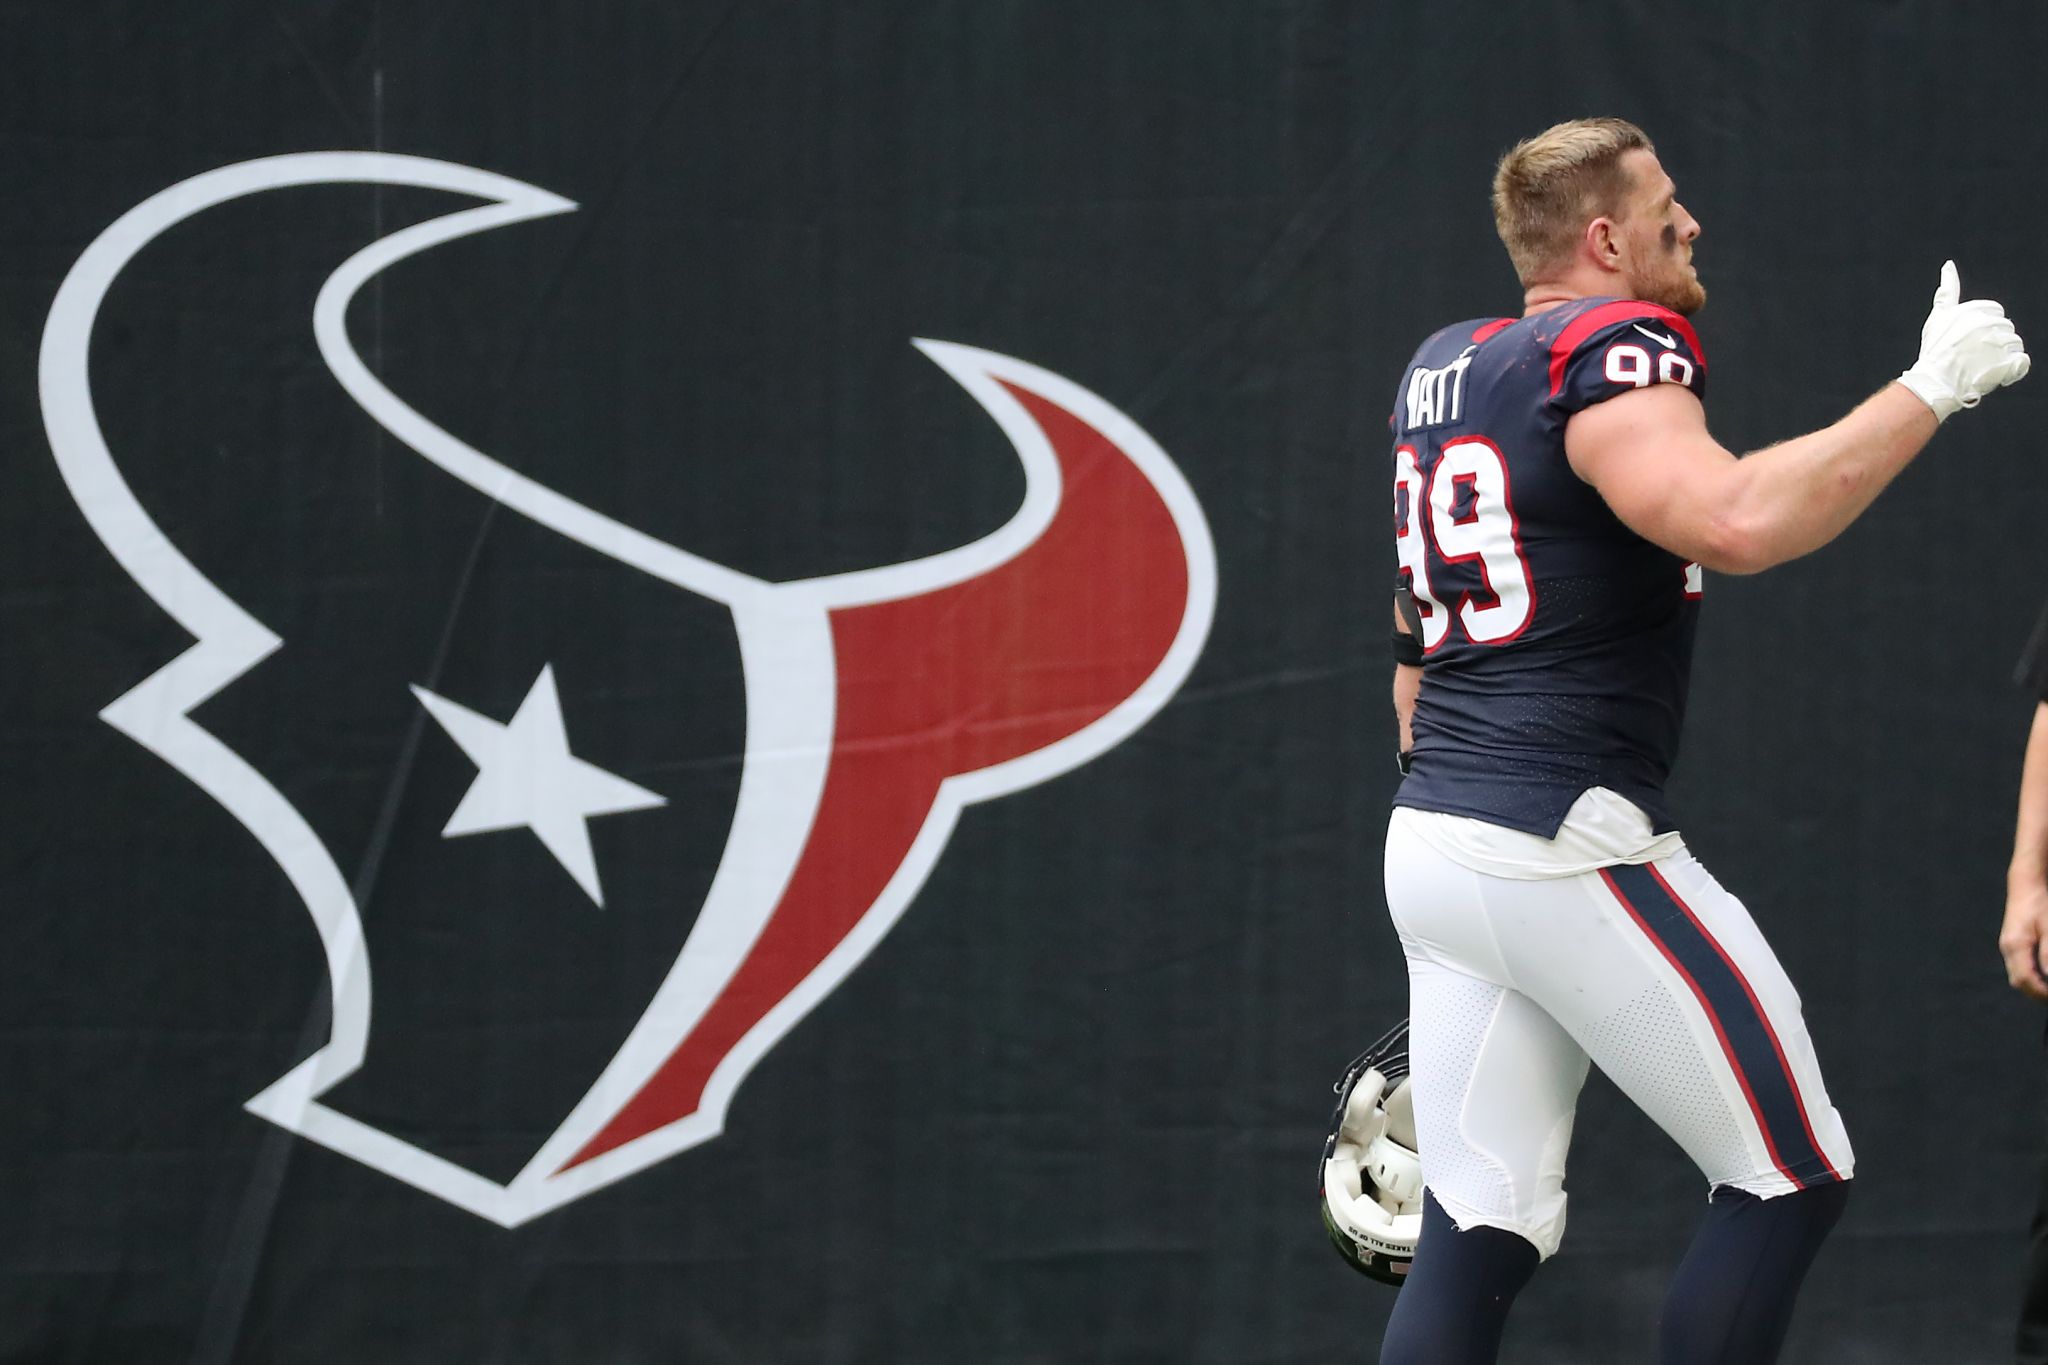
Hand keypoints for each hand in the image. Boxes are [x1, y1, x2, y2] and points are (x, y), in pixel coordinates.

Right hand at [1897, 261, 2030, 420]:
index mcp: (1971, 312)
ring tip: (1983, 366)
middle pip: (2006, 327)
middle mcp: (1985, 325)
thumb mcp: (1937, 319)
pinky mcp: (2005, 363)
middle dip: (1995, 340)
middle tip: (1974, 356)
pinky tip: (2000, 373)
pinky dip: (2014, 368)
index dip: (1985, 326)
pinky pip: (2022, 360)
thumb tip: (1949, 265)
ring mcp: (1996, 344)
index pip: (1995, 311)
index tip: (1970, 340)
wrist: (1933, 385)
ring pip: (2014, 343)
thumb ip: (1947, 292)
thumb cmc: (1934, 353)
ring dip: (2003, 355)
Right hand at [1999, 877, 2047, 1000]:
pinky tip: (2042, 973)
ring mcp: (2007, 944)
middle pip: (2017, 980)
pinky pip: (2018, 965)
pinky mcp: (2011, 941)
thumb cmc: (2040, 903)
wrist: (2027, 883)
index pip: (2025, 979)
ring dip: (2032, 984)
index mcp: (2015, 946)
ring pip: (2016, 974)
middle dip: (2035, 992)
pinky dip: (2030, 974)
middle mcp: (2007, 947)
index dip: (2041, 993)